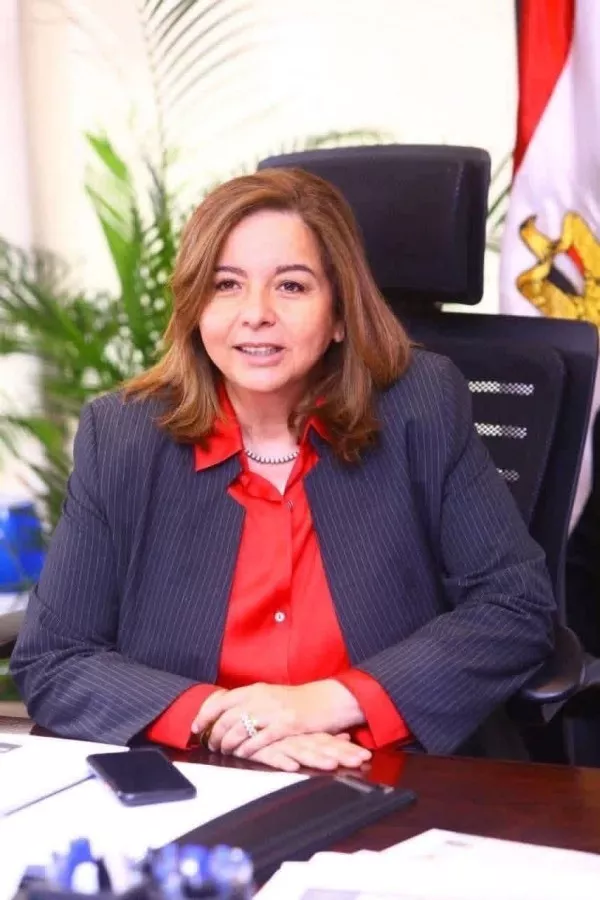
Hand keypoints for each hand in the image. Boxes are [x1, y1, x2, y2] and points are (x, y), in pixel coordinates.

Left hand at [191, 681, 363, 754]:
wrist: (328, 700)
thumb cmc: (299, 701)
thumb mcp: (271, 696)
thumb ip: (251, 703)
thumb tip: (228, 716)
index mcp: (256, 689)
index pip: (222, 700)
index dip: (205, 714)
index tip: (195, 727)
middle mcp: (262, 697)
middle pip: (227, 717)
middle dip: (214, 734)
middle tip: (210, 745)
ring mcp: (274, 711)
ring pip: (240, 729)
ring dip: (228, 743)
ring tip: (223, 751)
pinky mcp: (287, 725)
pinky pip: (260, 739)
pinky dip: (247, 749)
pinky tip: (242, 755)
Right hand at [242, 732, 370, 772]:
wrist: (238, 714)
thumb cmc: (270, 726)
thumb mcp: (298, 731)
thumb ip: (320, 737)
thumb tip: (346, 736)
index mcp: (305, 734)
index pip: (329, 742)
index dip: (347, 750)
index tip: (365, 757)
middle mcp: (295, 737)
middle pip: (321, 747)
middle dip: (340, 754)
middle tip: (359, 760)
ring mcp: (280, 742)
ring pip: (301, 751)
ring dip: (316, 758)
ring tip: (332, 764)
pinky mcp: (262, 748)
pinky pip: (273, 756)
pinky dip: (282, 760)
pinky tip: (292, 766)